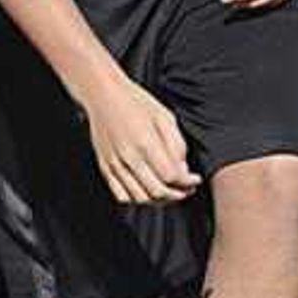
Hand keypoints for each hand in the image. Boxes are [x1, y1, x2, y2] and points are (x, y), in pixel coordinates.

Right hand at [79, 73, 200, 205]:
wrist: (103, 96)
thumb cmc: (135, 102)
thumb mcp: (164, 116)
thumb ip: (176, 144)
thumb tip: (182, 169)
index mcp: (146, 143)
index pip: (171, 176)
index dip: (187, 182)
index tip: (195, 179)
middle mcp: (128, 157)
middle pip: (157, 191)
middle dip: (177, 195)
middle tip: (187, 190)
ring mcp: (115, 165)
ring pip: (140, 198)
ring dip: (159, 201)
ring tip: (170, 192)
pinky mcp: (105, 168)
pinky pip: (121, 195)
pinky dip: (137, 200)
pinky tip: (148, 192)